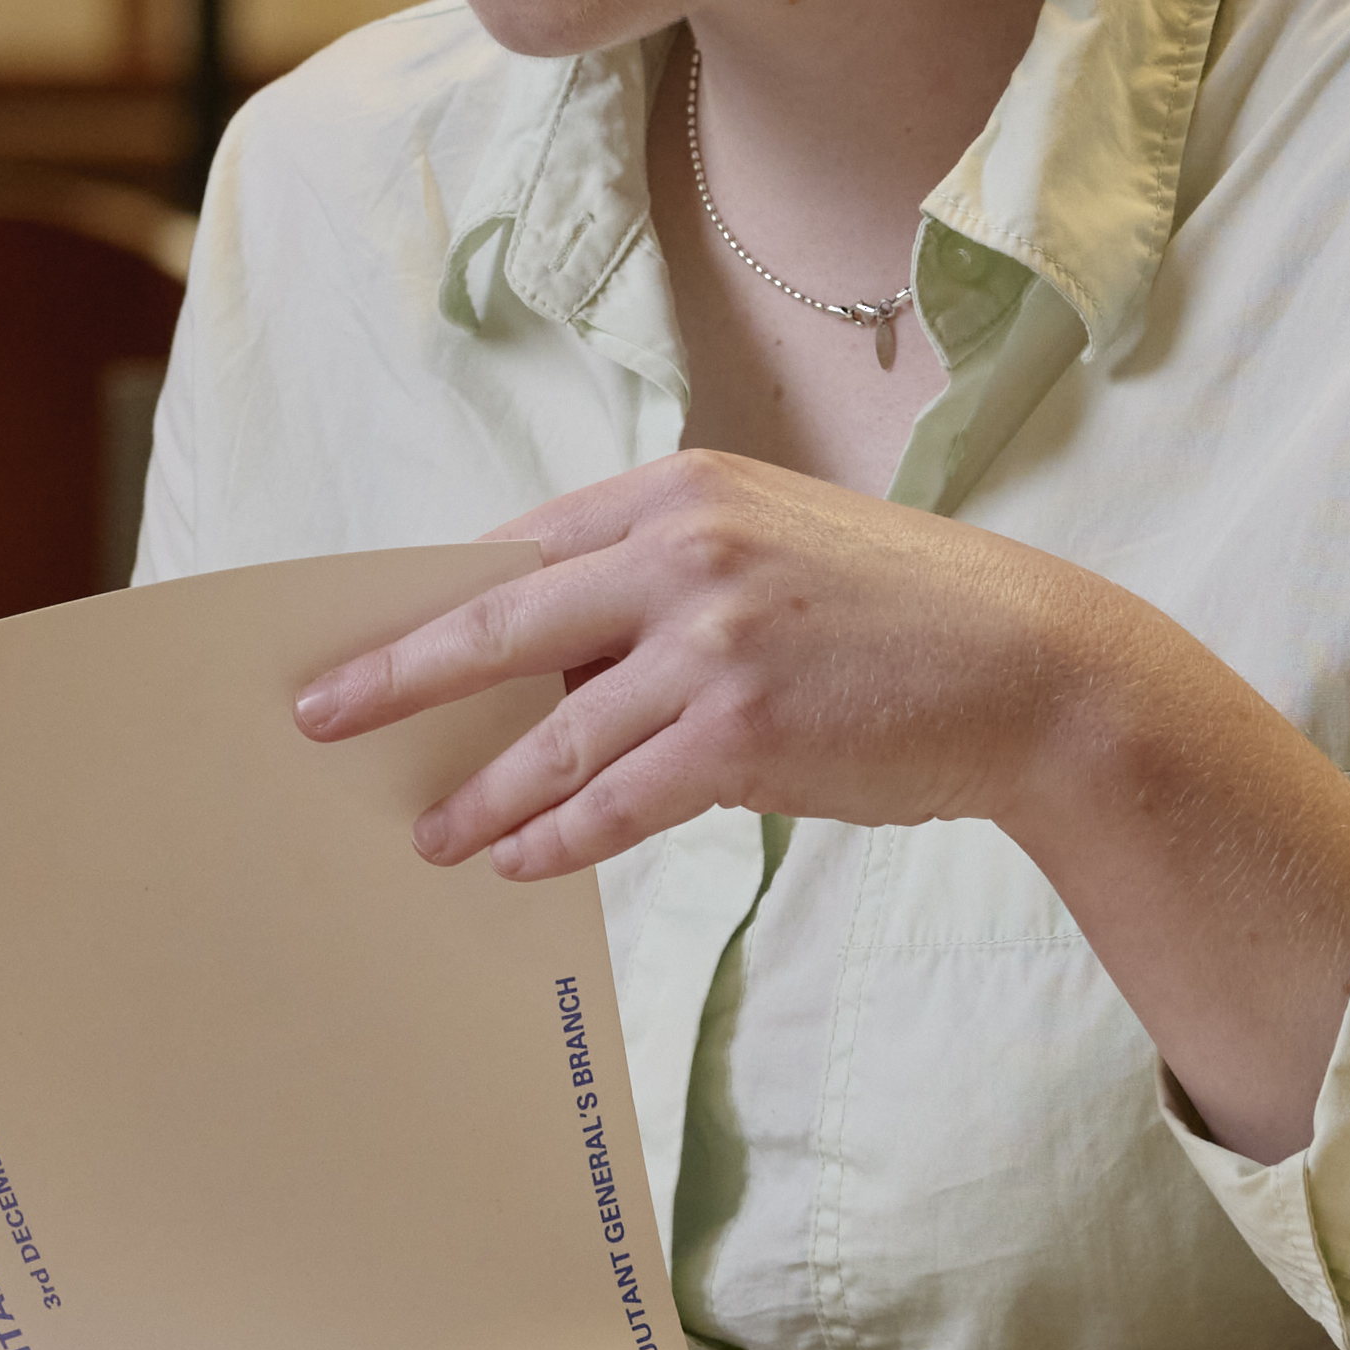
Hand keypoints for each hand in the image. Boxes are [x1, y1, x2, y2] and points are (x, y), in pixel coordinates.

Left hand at [300, 451, 1349, 1164]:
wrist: (1034, 667)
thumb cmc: (898, 615)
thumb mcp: (773, 545)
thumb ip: (663, 577)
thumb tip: (545, 658)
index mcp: (680, 489)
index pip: (520, 549)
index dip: (434, 604)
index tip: (361, 639)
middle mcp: (684, 549)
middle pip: (496, 624)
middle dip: (395, 676)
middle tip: (316, 715)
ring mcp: (713, 640)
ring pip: (550, 733)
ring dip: (476, 790)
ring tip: (424, 830)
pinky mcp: (745, 732)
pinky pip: (615, 801)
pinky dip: (555, 836)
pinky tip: (511, 860)